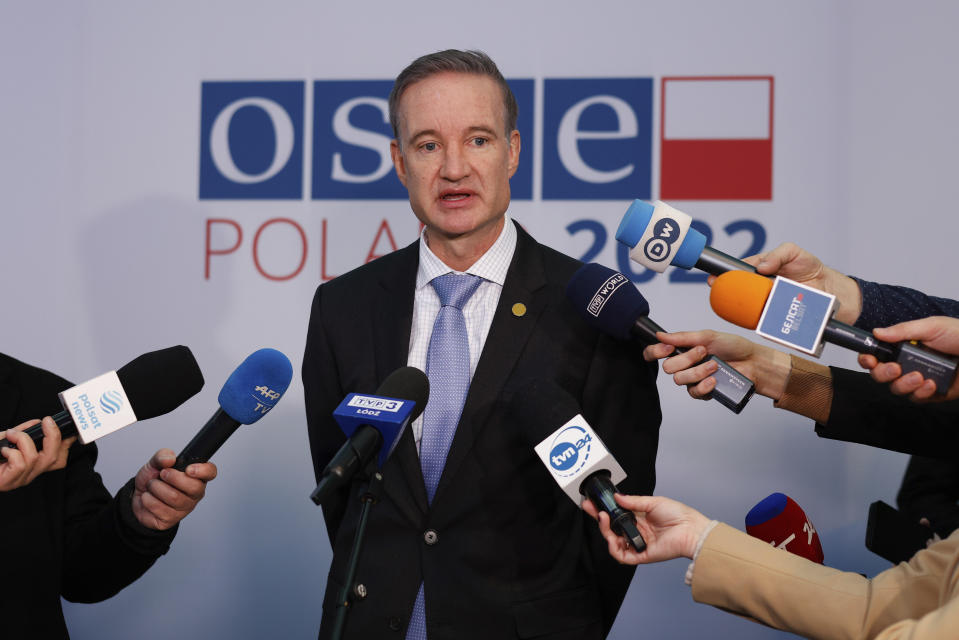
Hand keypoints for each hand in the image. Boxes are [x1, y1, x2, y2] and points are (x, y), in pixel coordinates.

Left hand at [0, 417, 74, 490]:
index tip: (70, 428)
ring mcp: (19, 480)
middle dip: (53, 436)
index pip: (58, 458)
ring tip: (12, 434)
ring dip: (24, 440)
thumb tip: (36, 423)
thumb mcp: (7, 440)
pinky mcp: (8, 482)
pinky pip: (20, 463)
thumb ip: (22, 433)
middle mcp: (29, 474)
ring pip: (36, 458)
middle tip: (46, 421)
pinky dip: (13, 451)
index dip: (67, 444)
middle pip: (54, 458)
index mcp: (32, 466)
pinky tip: (3, 449)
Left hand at [131, 449, 217, 529]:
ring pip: (174, 497)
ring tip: (152, 486)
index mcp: (196, 477)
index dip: (203, 470)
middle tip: (163, 474)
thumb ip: (162, 456)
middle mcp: (194, 493)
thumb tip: (170, 459)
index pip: (210, 472)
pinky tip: (148, 498)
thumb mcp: (154, 463)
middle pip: (194, 487)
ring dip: (156, 488)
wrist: (136, 498)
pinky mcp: (171, 519)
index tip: (189, 469)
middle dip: (173, 478)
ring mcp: (184, 508)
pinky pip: (160, 508)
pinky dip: (148, 499)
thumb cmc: (151, 480)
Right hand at [583, 494, 711, 564]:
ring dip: (605, 531)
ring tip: (604, 519)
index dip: (603, 510)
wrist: (691, 529)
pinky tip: (612, 537)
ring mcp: (638, 544)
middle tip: (592, 509)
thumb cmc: (678, 515)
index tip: (592, 503)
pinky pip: (622, 556)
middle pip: (612, 529)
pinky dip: (614, 548)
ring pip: (613, 542)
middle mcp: (636, 531)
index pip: (616, 515)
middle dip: (599, 519)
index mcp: (638, 518)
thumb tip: (617, 497)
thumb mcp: (652, 502)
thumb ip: (633, 501)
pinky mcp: (641, 555)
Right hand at [644, 330, 790, 400]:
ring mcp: (693, 379)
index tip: (668, 348)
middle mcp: (685, 364)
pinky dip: (703, 385)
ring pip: (680, 380)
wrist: (753, 363)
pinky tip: (714, 380)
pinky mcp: (704, 392)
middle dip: (686, 359)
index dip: (655, 352)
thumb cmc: (734, 347)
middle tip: (703, 352)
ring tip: (715, 365)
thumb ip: (682, 337)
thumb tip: (660, 335)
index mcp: (683, 349)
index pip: (656, 353)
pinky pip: (693, 393)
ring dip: (698, 371)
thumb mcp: (707, 336)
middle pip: (668, 368)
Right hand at [718, 242, 861, 323]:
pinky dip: (764, 325)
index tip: (714, 279)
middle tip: (722, 294)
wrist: (832, 290)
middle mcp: (760, 290)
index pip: (737, 273)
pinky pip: (766, 325)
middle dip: (727, 295)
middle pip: (738, 294)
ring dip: (747, 311)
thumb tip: (761, 267)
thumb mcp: (793, 252)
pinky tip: (764, 322)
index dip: (723, 276)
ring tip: (750, 308)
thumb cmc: (810, 268)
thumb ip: (777, 254)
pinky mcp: (776, 320)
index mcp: (759, 273)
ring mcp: (767, 305)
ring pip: (750, 311)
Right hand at [857, 316, 958, 400]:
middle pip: (881, 375)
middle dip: (883, 374)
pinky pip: (917, 399)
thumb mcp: (932, 327)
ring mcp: (919, 380)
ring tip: (919, 377)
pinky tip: (931, 384)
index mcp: (905, 346)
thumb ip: (902, 330)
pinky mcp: (933, 394)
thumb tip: (877, 332)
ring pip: (897, 389)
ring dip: (904, 384)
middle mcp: (909, 363)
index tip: (870, 360)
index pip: (878, 355)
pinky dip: (921, 393)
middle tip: (895, 369)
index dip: (868, 359)